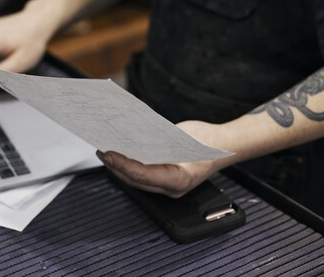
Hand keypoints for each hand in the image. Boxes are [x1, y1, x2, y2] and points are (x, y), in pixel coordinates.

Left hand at [97, 120, 233, 197]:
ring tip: (105, 151)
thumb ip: (161, 141)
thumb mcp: (184, 138)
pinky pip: (142, 175)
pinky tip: (120, 153)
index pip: (143, 175)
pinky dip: (129, 165)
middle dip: (116, 166)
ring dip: (119, 168)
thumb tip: (133, 136)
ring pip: (136, 180)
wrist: (222, 147)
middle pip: (135, 180)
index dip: (123, 165)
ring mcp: (168, 186)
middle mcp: (172, 188)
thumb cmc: (207, 142)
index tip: (108, 153)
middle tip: (102, 150)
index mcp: (179, 179)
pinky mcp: (164, 179)